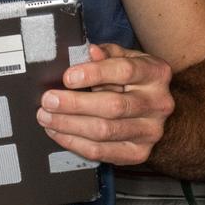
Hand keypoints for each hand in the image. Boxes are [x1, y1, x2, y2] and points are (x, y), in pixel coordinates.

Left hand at [36, 43, 173, 165]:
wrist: (152, 106)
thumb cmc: (132, 77)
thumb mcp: (124, 57)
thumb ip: (107, 54)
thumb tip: (90, 51)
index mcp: (156, 73)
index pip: (124, 71)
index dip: (94, 74)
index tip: (67, 77)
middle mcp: (158, 103)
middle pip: (113, 106)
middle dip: (74, 104)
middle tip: (48, 100)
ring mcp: (150, 131)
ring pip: (105, 131)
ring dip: (70, 125)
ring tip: (46, 117)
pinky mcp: (139, 153)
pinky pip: (102, 152)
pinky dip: (75, 143)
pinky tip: (59, 133)